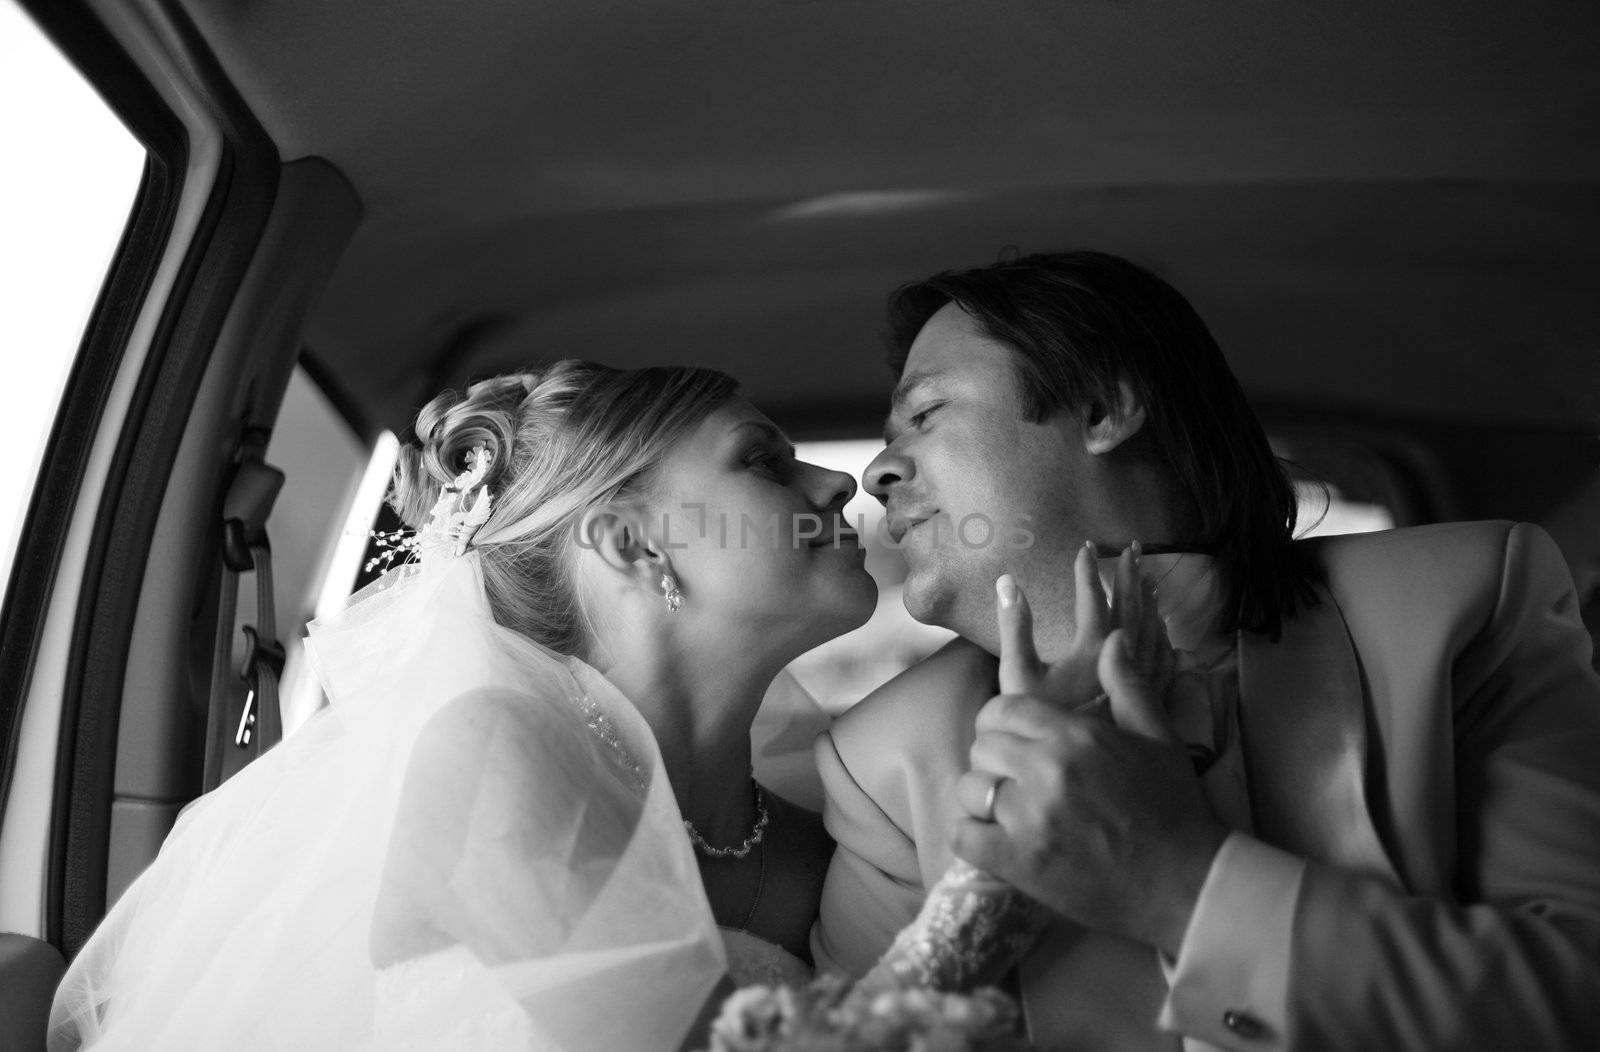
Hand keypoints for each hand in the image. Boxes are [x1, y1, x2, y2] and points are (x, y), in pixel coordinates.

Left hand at [952, 569, 1227, 954]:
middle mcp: (1047, 770)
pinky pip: (962, 834)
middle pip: (983, 744)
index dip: (1001, 720)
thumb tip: (1114, 639)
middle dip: (993, 756)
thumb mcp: (1158, 736)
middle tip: (1012, 775)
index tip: (1012, 738)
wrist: (1186, 881)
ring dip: (981, 795)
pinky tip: (990, 835)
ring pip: (969, 786)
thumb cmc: (1173, 807)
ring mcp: (1029, 818)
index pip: (1004, 708)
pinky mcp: (1019, 862)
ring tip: (1003, 806)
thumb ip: (1128, 684)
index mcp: (1076, 735)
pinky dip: (969, 833)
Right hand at [1002, 541, 1160, 710]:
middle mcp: (1121, 661)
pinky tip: (1162, 629)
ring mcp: (1137, 682)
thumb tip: (1008, 583)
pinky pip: (1162, 659)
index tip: (1087, 548)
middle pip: (1132, 608)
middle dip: (1131, 576)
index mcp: (1092, 649)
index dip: (1089, 572)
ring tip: (1150, 579)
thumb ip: (1013, 627)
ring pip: (1151, 631)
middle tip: (1135, 549)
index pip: (1093, 599)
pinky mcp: (1145, 702)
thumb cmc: (1038, 723)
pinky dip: (1162, 635)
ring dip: (1149, 601)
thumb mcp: (1015, 675)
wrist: (1070, 771)